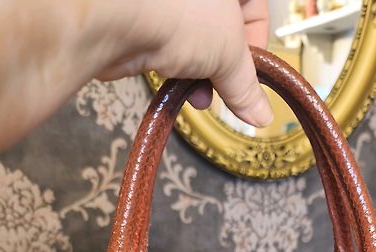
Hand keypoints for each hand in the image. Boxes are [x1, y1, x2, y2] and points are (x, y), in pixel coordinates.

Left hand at [96, 0, 272, 127]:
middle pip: (225, 26)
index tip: (255, 74)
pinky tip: (181, 89)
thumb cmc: (178, 13)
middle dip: (227, 65)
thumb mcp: (230, 53)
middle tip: (229, 90)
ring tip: (202, 97)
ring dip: (204, 74)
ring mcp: (168, 4)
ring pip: (197, 39)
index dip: (258, 40)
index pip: (255, 7)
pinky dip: (179, 70)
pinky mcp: (144, 20)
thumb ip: (246, 85)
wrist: (114, 17)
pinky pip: (171, 46)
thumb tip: (261, 116)